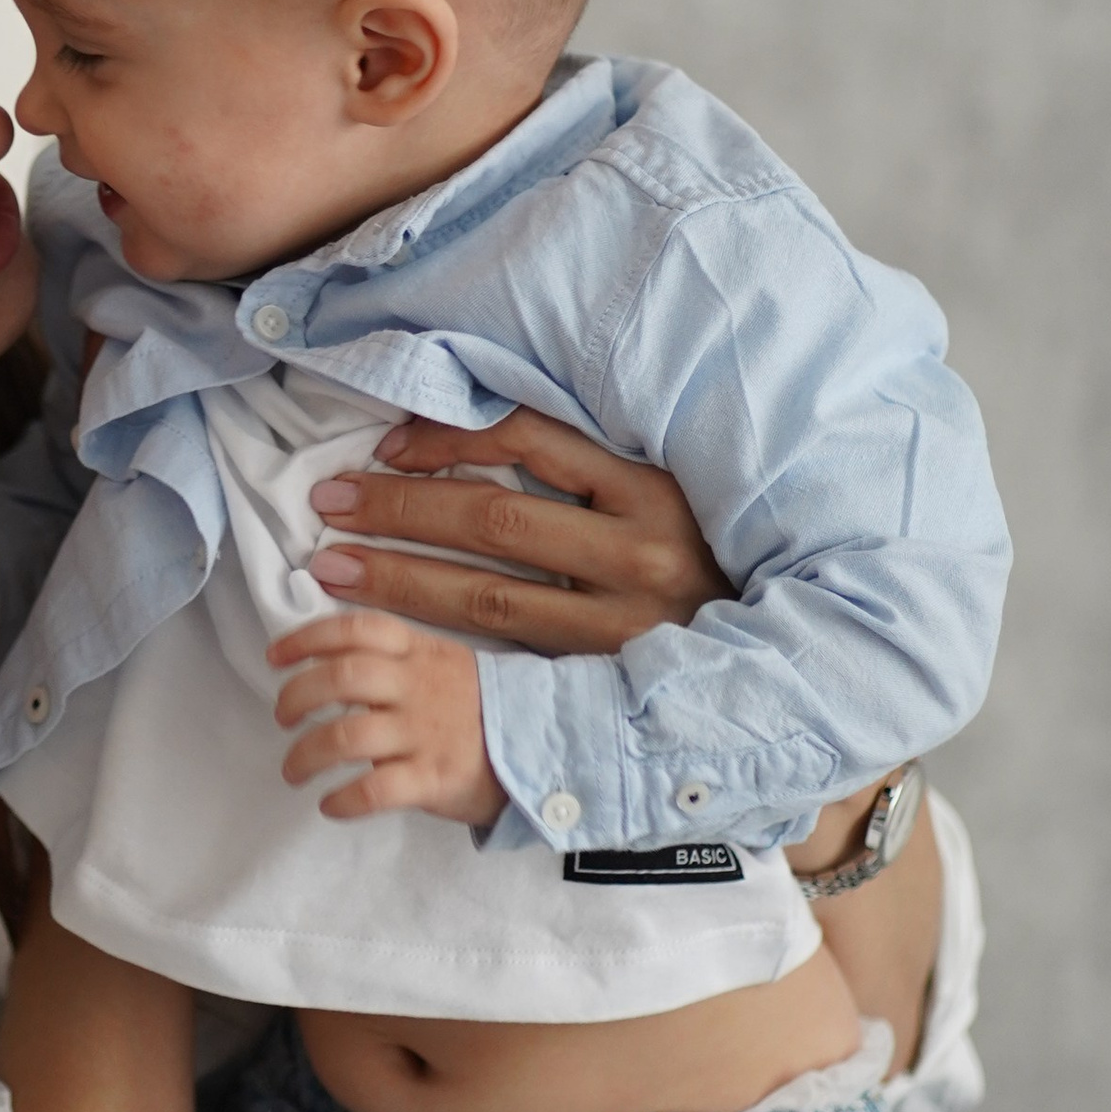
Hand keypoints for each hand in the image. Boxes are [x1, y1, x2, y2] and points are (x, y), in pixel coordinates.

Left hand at [269, 612, 504, 825]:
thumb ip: (394, 658)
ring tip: (294, 770)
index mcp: (418, 651)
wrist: (548, 749)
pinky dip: (341, 800)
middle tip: (283, 720)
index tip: (275, 658)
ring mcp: (426, 733)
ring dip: (305, 755)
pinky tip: (330, 805)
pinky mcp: (435, 779)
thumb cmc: (478, 710)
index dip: (307, 638)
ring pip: (346, 736)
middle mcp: (418, 686)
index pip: (355, 630)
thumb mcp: (443, 664)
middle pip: (341, 678)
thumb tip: (327, 662)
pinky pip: (374, 790)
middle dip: (296, 697)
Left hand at [304, 408, 727, 651]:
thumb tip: (471, 430)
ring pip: (487, 597)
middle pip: (494, 520)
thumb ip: (587, 465)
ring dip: (400, 578)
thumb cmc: (705, 558)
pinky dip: (441, 636)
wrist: (781, 666)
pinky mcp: (605, 681)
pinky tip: (392, 626)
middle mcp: (639, 553)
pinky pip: (505, 654)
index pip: (530, 441)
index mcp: (651, 487)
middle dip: (400, 508)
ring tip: (334, 565)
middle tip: (329, 500)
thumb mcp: (666, 493)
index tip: (387, 445)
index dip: (449, 437)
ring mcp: (622, 625)